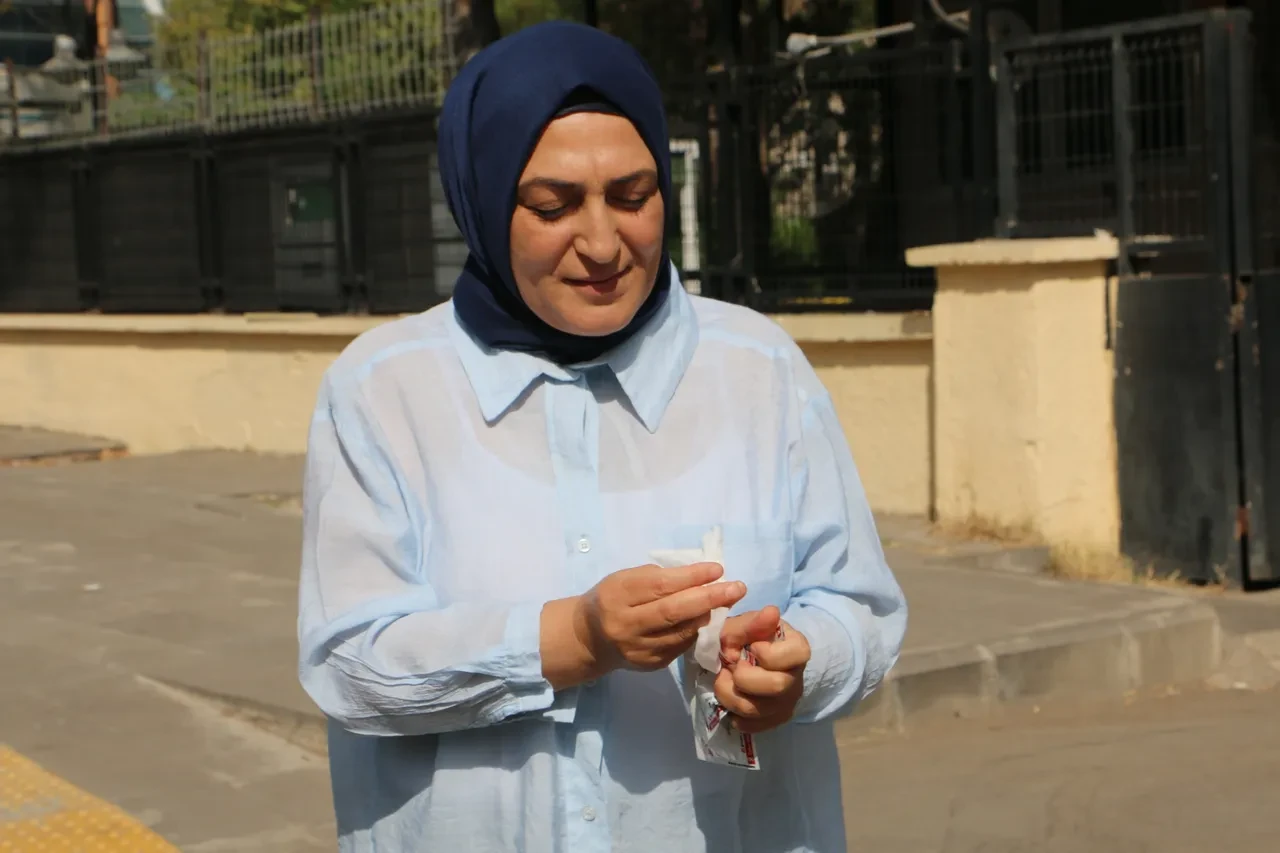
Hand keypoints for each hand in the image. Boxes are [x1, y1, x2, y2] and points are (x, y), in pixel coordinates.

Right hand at [543, 562, 745, 686]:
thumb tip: (700, 576)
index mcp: (616, 595)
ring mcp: (638, 649)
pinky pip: (680, 646)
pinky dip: (697, 631)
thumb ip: (657, 578)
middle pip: (673, 611)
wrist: (590, 639)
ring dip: (708, 616)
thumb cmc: (612, 599)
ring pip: (681, 632)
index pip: (659, 584)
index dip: (691, 577)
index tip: (718, 569)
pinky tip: (708, 620)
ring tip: (727, 602)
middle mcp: (625, 625)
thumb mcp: (625, 579)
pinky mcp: (650, 664)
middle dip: (709, 598)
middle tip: (737, 588)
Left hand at [714, 606, 810, 733]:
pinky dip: (733, 714)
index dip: (766, 652)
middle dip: (744, 677)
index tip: (751, 646)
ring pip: (758, 709)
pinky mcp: (773, 720)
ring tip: (723, 680)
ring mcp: (786, 703)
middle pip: (777, 686)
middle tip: (730, 666)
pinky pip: (751, 726)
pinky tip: (730, 699)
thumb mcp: (742, 625)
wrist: (746, 659)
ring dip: (730, 695)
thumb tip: (771, 612)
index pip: (793, 655)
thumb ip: (751, 622)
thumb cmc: (747, 638)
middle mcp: (796, 679)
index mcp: (797, 650)